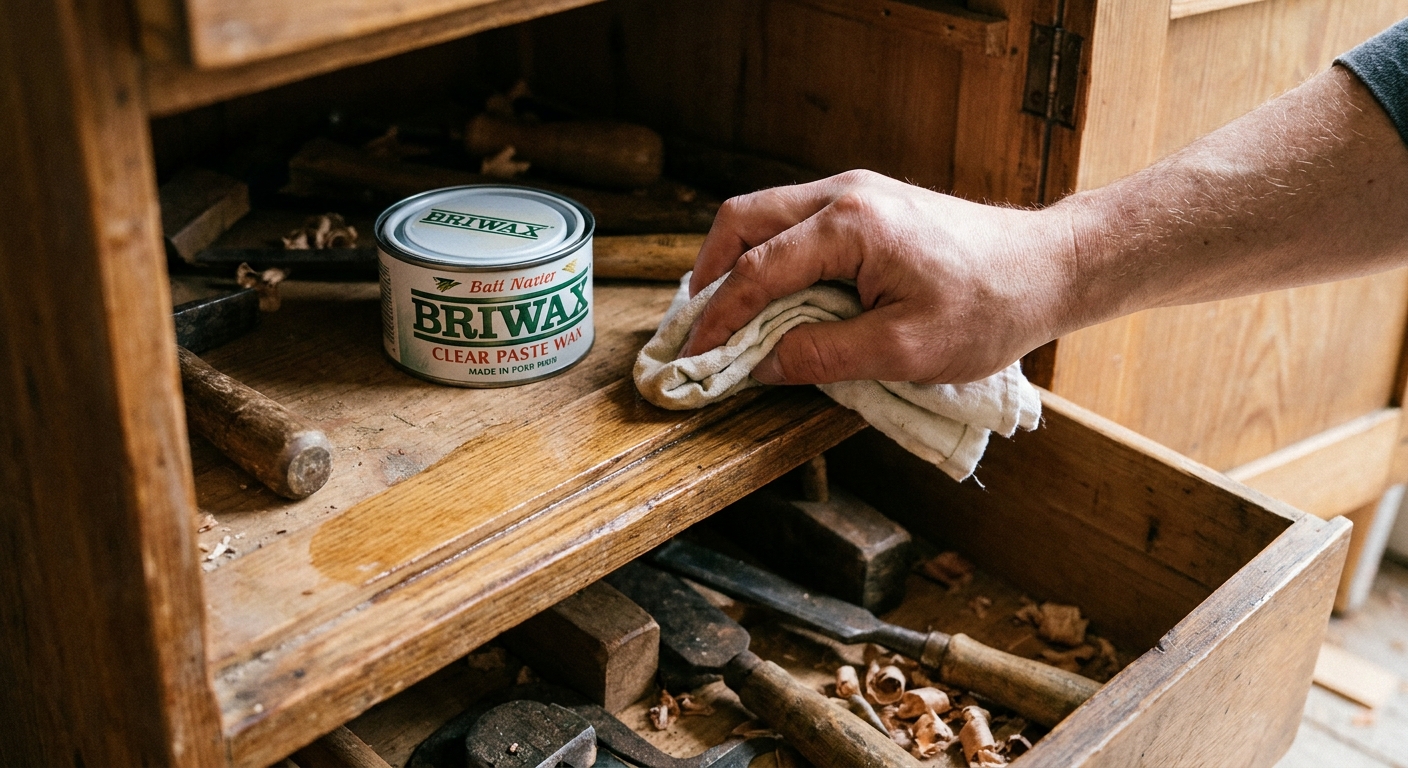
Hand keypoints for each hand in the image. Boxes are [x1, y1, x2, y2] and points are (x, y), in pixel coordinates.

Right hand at [680, 170, 1077, 384]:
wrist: (1049, 267)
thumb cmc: (990, 308)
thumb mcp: (904, 350)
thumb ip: (824, 356)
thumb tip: (760, 367)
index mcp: (850, 225)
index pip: (757, 272)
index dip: (718, 320)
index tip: (693, 359)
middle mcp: (844, 194)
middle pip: (743, 221)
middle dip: (709, 276)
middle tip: (695, 330)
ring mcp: (855, 192)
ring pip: (764, 216)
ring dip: (735, 263)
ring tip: (723, 317)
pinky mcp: (867, 204)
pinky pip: (795, 223)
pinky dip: (768, 258)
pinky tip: (769, 298)